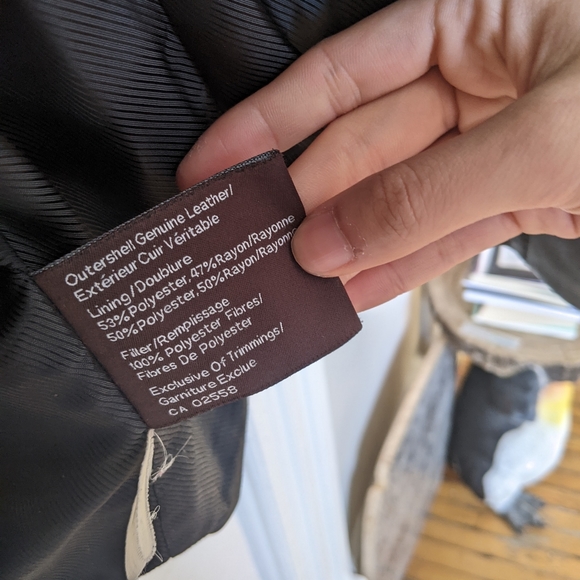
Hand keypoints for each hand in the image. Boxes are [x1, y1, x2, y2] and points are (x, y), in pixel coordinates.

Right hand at [177, 0, 579, 310]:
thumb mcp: (551, 131)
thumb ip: (431, 188)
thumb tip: (337, 237)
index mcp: (471, 13)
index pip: (337, 76)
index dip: (265, 124)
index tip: (211, 162)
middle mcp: (477, 72)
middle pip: (360, 145)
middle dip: (304, 199)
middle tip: (249, 241)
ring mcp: (498, 135)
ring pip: (401, 195)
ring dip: (349, 242)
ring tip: (294, 279)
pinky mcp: (525, 188)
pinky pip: (447, 227)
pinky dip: (405, 260)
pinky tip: (360, 287)